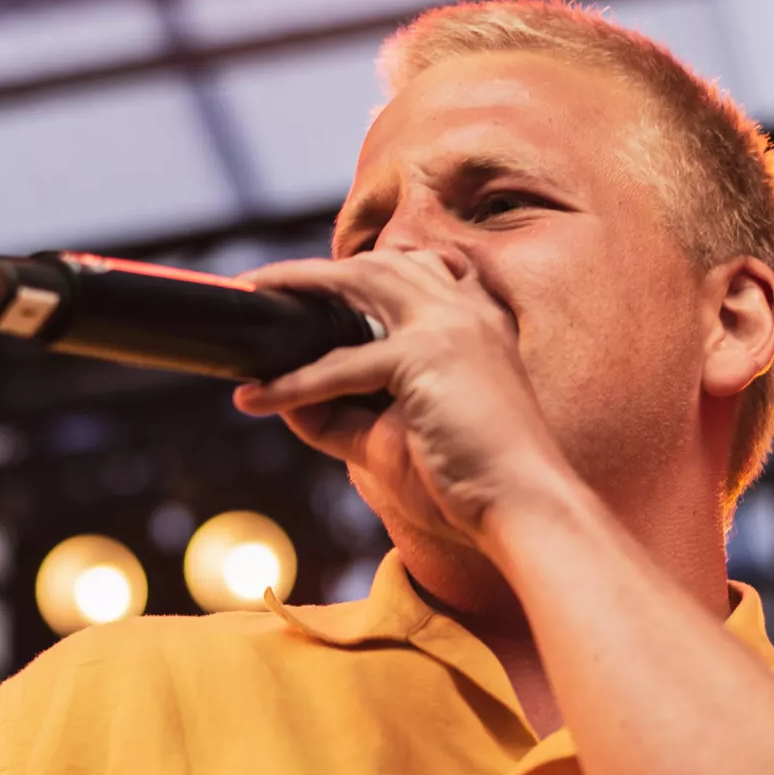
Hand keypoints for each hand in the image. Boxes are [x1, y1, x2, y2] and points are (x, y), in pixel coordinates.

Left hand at [231, 247, 579, 549]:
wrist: (525, 508)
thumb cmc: (469, 481)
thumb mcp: (393, 438)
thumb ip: (341, 415)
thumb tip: (284, 401)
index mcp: (474, 321)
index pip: (409, 272)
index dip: (356, 275)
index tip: (307, 289)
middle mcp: (465, 311)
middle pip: (376, 266)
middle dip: (313, 270)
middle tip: (258, 286)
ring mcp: (448, 326)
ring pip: (355, 286)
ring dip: (294, 288)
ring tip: (248, 299)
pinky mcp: (426, 356)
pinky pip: (341, 365)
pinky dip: (292, 385)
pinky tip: (254, 400)